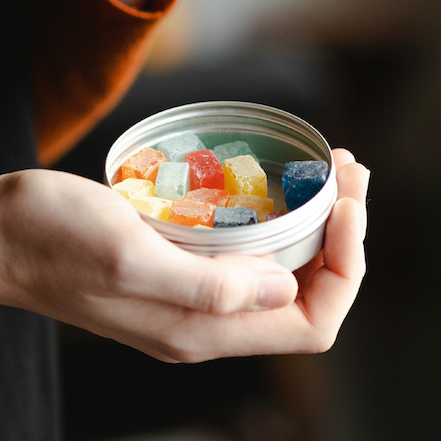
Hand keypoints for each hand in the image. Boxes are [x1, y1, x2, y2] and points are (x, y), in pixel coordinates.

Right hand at [0, 149, 368, 362]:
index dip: (343, 268)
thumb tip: (280, 291)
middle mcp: (208, 324)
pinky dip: (278, 225)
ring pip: (282, 275)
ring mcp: (197, 299)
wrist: (6, 235)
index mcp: (201, 330)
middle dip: (339, 238)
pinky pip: (251, 259)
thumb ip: (208, 290)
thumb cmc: (53, 239)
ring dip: (314, 227)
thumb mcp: (128, 257)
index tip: (345, 207)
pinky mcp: (184, 272)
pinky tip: (281, 191)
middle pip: (305, 295)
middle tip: (349, 177)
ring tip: (330, 175)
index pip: (310, 323)